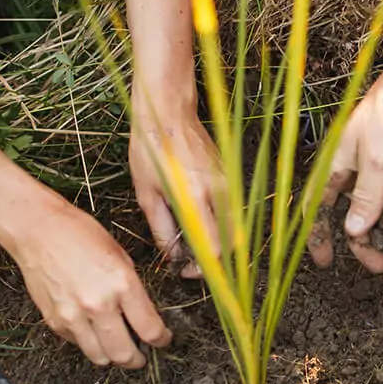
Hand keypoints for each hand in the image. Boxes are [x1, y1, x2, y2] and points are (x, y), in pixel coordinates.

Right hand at [12, 199, 171, 367]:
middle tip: (141, 356)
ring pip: (100, 357)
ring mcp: (74, 316)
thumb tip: (144, 316)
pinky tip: (92, 330)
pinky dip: (88, 343)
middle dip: (137, 360)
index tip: (162, 340)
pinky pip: (78, 344)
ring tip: (117, 349)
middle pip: (124, 354)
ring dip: (112, 357)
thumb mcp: (120, 256)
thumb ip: (133, 289)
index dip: (161, 340)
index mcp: (121, 284)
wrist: (38, 230)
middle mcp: (98, 304)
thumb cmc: (79, 234)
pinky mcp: (54, 321)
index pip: (150, 329)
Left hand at [129, 89, 221, 277]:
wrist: (168, 112)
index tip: (189, 270)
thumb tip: (171, 255)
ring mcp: (227, 183)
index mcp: (194, 198)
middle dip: (217, 259)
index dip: (204, 267)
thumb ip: (162, 229)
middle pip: (232, 242)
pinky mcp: (229, 176)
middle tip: (195, 263)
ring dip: (220, 242)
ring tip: (195, 243)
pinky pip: (233, 210)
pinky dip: (221, 225)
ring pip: (235, 228)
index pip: (214, 247)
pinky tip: (201, 222)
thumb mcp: (147, 193)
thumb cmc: (151, 149)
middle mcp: (217, 192)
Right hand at [307, 58, 382, 272]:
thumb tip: (352, 230)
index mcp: (339, 163)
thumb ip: (366, 198)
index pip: (319, 204)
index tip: (324, 260)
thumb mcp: (380, 161)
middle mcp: (358, 169)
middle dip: (365, 242)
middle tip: (379, 266)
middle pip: (355, 215)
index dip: (318, 233)